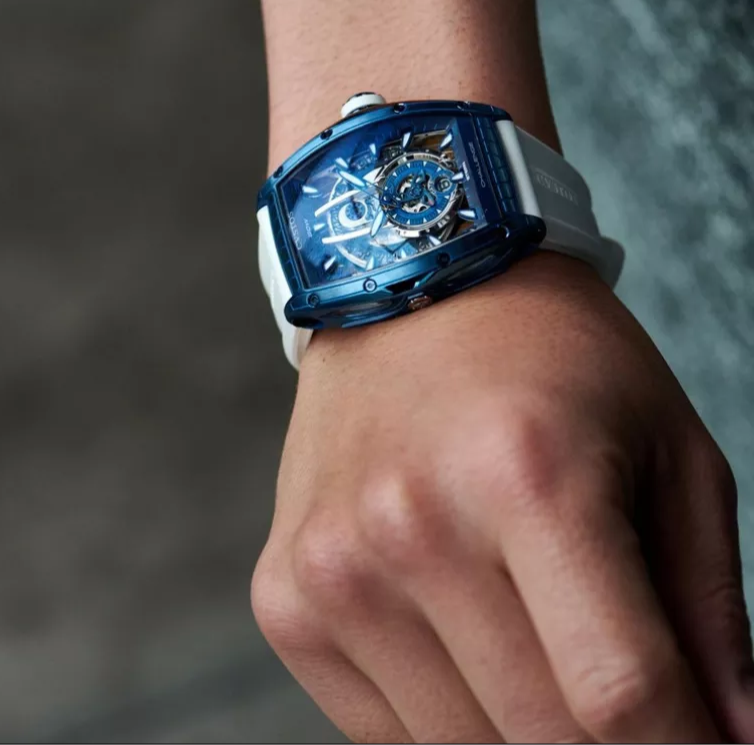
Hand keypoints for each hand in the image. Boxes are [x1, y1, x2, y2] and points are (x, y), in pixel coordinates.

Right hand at [252, 253, 753, 742]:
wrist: (410, 295)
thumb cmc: (552, 359)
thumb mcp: (667, 451)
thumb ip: (707, 614)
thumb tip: (730, 741)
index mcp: (526, 475)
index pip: (621, 692)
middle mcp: (411, 526)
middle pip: (541, 738)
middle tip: (621, 704)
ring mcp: (335, 569)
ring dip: (520, 733)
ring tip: (535, 650)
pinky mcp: (285, 597)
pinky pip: (378, 731)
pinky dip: (443, 717)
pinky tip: (459, 641)